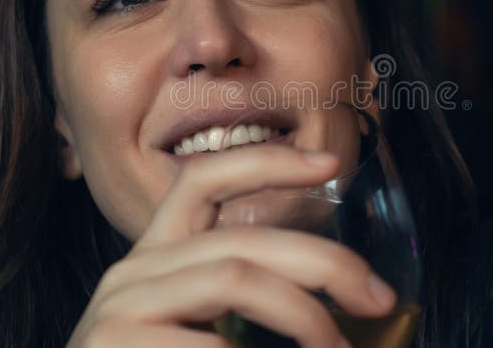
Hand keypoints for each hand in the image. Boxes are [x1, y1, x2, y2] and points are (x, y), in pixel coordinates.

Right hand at [65, 144, 396, 347]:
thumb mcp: (203, 327)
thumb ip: (247, 299)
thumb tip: (343, 289)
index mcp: (158, 255)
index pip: (204, 180)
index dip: (265, 162)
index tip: (329, 163)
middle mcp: (134, 270)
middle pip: (242, 239)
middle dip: (325, 262)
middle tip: (378, 296)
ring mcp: (120, 306)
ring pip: (234, 276)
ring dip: (303, 315)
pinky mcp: (114, 342)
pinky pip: (212, 345)